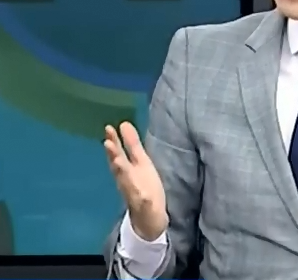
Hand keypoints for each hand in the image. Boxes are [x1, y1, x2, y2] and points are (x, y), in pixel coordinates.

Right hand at [104, 122, 167, 240]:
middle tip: (107, 143)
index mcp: (128, 169)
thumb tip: (124, 123)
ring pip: (127, 184)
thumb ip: (132, 144)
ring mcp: (135, 195)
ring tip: (119, 162)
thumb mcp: (140, 162)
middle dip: (113, 156)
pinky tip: (145, 196)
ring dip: (123, 174)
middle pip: (119, 167)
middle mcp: (127, 181)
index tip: (108, 128)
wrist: (147, 218)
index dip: (114, 142)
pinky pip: (144, 204)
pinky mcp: (145, 208)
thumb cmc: (143, 185)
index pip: (118, 154)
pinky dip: (144, 200)